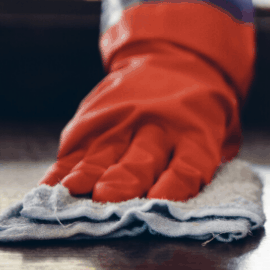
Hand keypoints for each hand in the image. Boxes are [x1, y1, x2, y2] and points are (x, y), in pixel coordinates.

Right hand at [40, 1, 255, 201]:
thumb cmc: (197, 114)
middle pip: (139, 162)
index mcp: (194, 134)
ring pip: (102, 154)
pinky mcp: (92, 121)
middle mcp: (156, 128)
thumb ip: (202, 168)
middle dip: (122, 182)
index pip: (187, 166)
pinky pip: (74, 150)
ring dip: (86, 175)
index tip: (157, 204)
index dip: (172, 187)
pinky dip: (60, 172)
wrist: (172, 59)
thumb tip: (180, 210)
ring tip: (73, 191)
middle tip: (108, 199)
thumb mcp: (218, 132)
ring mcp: (121, 122)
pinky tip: (51, 187)